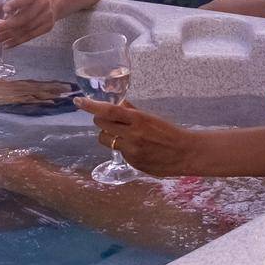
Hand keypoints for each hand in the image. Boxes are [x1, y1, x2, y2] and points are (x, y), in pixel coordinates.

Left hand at [0, 0, 55, 48]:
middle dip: (7, 25)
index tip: (4, 9)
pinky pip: (30, 36)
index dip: (16, 3)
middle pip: (25, 17)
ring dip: (9, 35)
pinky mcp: (47, 27)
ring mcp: (47, 16)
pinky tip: (6, 44)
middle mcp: (43, 3)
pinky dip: (17, 41)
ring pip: (27, 28)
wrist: (51, 0)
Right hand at [0, 77, 72, 106]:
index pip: (34, 83)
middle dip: (55, 87)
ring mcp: (14, 92)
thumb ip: (4, 87)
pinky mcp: (12, 99)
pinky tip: (52, 102)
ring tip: (66, 94)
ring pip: (38, 92)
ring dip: (53, 93)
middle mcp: (16, 86)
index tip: (60, 85)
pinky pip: (30, 100)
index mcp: (13, 83)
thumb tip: (10, 87)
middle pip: (40, 86)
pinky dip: (42, 101)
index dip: (48, 84)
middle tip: (71, 88)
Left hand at [73, 97, 197, 176]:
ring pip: (105, 140)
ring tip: (122, 134)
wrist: (185, 153)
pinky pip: (118, 152)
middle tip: (110, 120)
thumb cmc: (169, 132)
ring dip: (108, 135)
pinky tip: (136, 148)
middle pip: (101, 125)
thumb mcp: (150, 117)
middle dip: (101, 120)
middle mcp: (132, 135)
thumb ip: (130, 111)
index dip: (91, 106)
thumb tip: (115, 104)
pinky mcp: (132, 163)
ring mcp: (131, 151)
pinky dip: (122, 148)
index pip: (108, 111)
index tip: (79, 102)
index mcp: (138, 120)